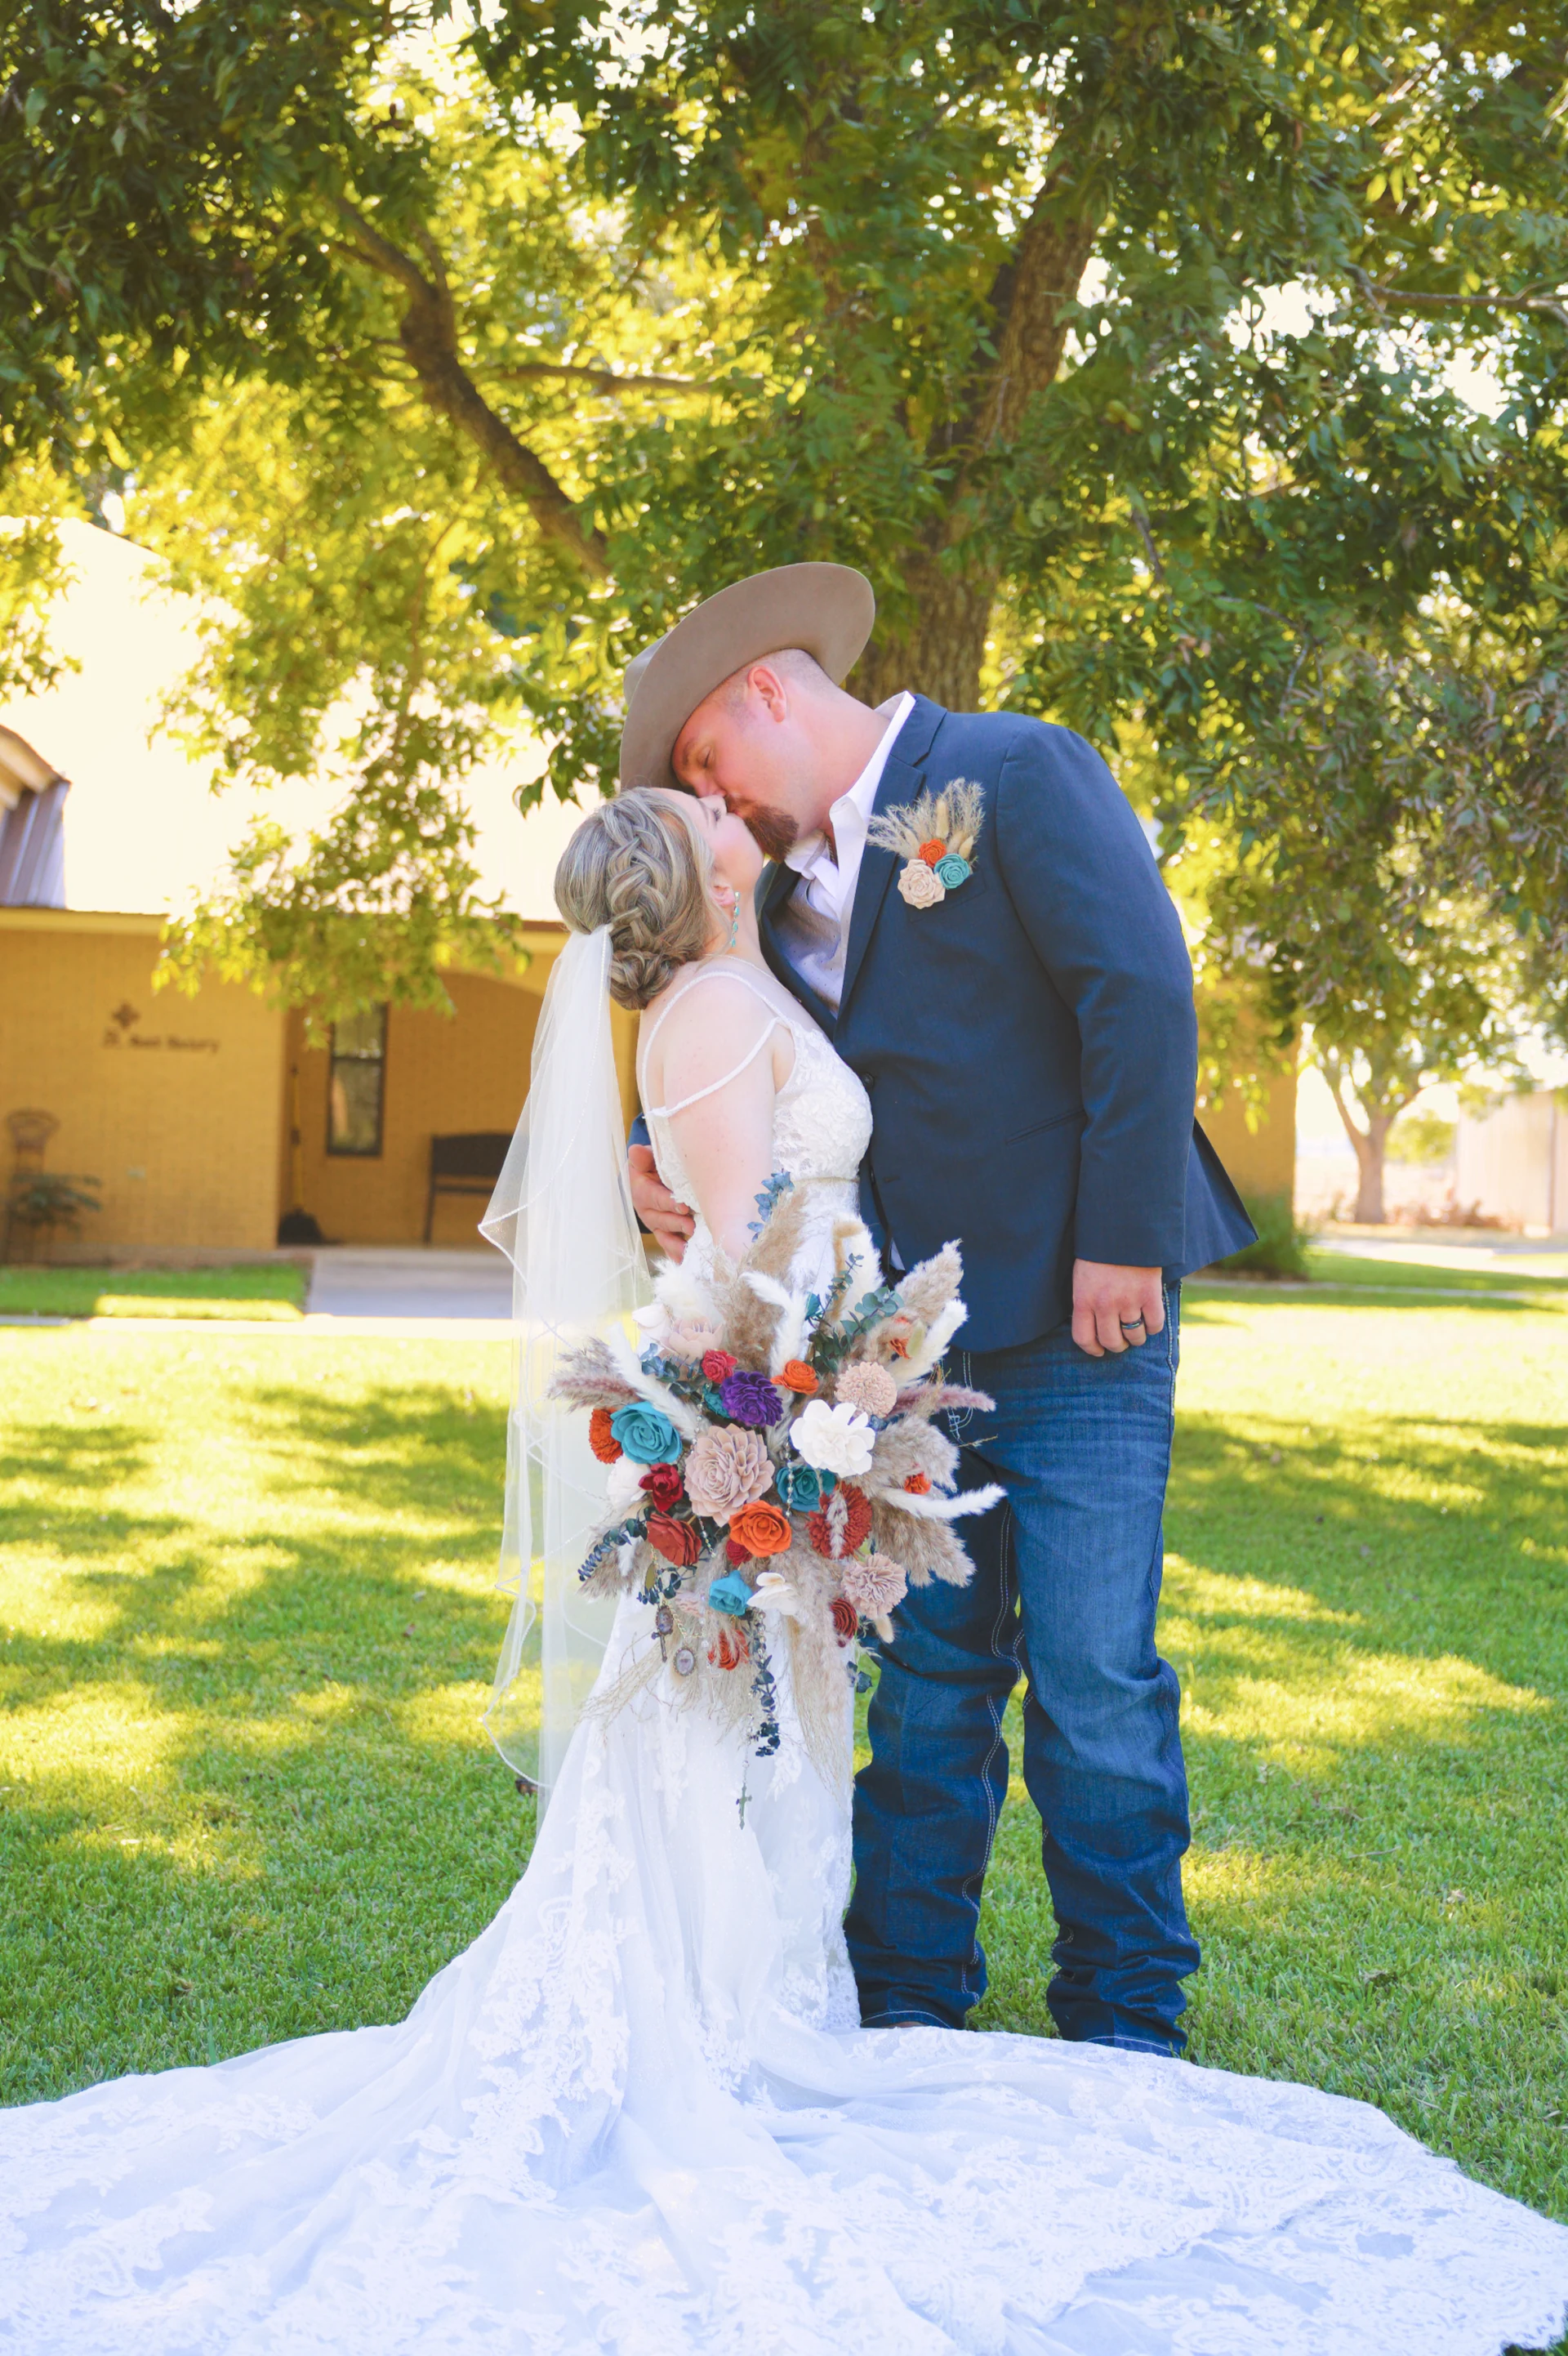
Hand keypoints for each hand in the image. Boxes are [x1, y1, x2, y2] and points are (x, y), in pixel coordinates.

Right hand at [629, 1144, 694, 1261]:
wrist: (648, 1179)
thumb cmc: (651, 1167)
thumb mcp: (646, 1159)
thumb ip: (643, 1157)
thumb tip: (636, 1151)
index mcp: (642, 1190)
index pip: (653, 1196)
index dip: (667, 1202)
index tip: (683, 1206)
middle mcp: (647, 1210)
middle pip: (661, 1218)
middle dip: (676, 1223)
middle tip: (691, 1225)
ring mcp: (655, 1223)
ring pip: (664, 1234)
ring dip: (676, 1243)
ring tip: (688, 1249)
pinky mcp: (663, 1233)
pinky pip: (668, 1245)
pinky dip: (675, 1254)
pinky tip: (684, 1261)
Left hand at [1071, 1260, 1163, 1357]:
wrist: (1123, 1228)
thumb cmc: (1100, 1251)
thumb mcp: (1082, 1276)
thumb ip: (1086, 1300)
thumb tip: (1093, 1326)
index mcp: (1083, 1299)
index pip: (1084, 1338)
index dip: (1092, 1349)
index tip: (1099, 1350)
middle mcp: (1104, 1304)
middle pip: (1111, 1342)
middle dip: (1117, 1346)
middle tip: (1121, 1341)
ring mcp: (1128, 1301)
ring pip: (1134, 1337)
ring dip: (1136, 1338)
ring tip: (1136, 1330)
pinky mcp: (1149, 1296)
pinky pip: (1154, 1325)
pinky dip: (1153, 1327)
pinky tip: (1150, 1318)